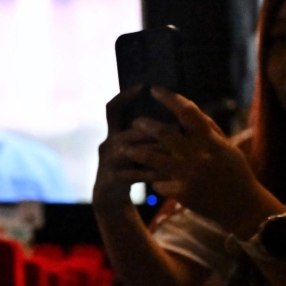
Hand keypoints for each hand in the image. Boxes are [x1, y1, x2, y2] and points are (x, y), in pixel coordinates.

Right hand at [93, 87, 165, 213]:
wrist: (110, 198)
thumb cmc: (130, 169)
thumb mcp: (134, 149)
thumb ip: (147, 135)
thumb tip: (176, 121)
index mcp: (114, 134)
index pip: (113, 109)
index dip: (125, 97)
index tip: (143, 86)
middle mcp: (108, 144)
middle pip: (131, 130)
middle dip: (154, 130)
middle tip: (177, 130)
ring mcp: (107, 162)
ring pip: (132, 150)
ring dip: (155, 151)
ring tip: (176, 153)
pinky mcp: (111, 179)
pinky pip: (133, 174)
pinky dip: (151, 174)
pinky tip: (167, 175)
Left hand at [123, 87, 280, 234]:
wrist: (243, 207)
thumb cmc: (235, 173)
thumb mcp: (226, 148)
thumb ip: (208, 129)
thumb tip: (187, 109)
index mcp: (210, 140)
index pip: (188, 112)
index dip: (169, 98)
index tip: (155, 90)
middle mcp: (198, 154)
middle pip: (163, 133)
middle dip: (144, 125)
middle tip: (135, 122)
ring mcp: (188, 174)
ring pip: (151, 157)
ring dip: (135, 151)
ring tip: (124, 148)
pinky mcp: (181, 193)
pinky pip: (157, 182)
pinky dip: (153, 179)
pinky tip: (147, 178)